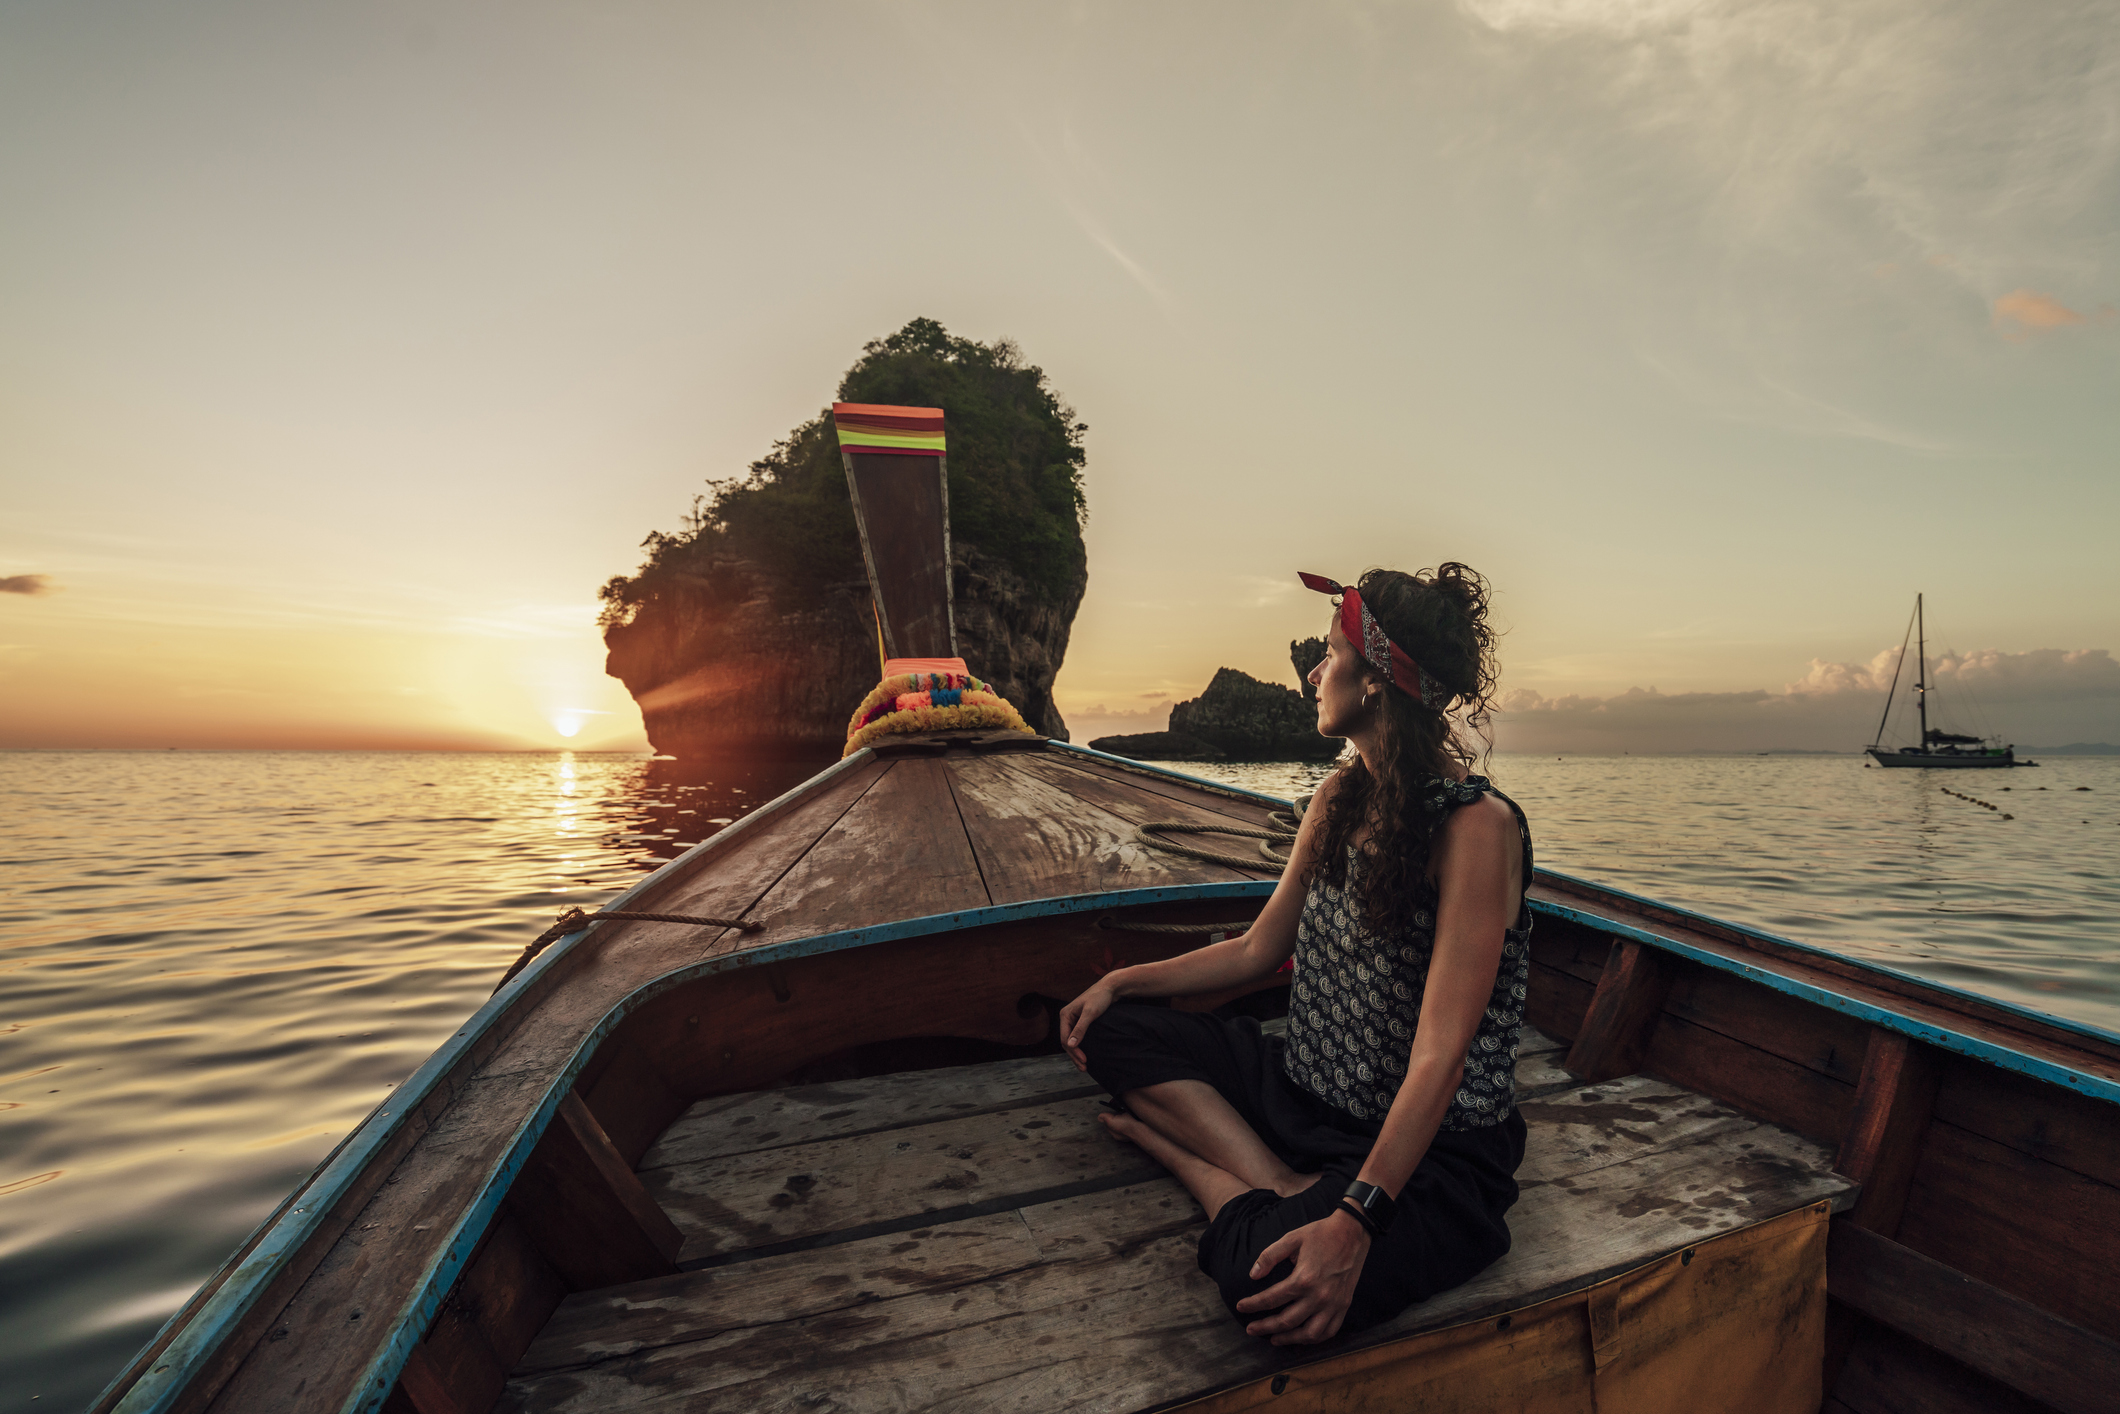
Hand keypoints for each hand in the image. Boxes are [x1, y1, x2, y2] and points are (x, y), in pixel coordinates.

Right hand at [1058, 979, 1118, 1069]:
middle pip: (1067, 1041)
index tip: (1084, 1060)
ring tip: (1084, 1065)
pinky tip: (1086, 1054)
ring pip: (1072, 1041)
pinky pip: (1078, 1037)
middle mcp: (1067, 1018)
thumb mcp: (1090, 1013)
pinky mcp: (1081, 1021)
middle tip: (1084, 1068)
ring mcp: (1073, 1020)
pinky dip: (1081, 1046)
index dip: (1073, 1052)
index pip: (1064, 1038)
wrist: (1110, 988)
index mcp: (1065, 1015)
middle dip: (1074, 1055)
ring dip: (1077, 1053)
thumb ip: (1080, 1029)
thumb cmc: (1100, 998)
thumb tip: (1070, 1045)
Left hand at [1234, 1205, 1370, 1344]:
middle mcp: (1319, 1296)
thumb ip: (1270, 1256)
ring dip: (1289, 1339)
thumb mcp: (1292, 1238)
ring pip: (1309, 1334)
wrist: (1352, 1233)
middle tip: (1251, 1329)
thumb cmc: (1320, 1234)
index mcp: (1304, 1278)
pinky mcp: (1344, 1306)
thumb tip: (1253, 1275)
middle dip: (1265, 1327)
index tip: (1240, 1307)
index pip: (1272, 1298)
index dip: (1253, 1304)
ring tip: (1274, 1339)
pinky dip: (1314, 1339)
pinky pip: (1329, 1331)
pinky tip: (1302, 1337)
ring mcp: (1333, 1304)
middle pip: (1287, 1321)